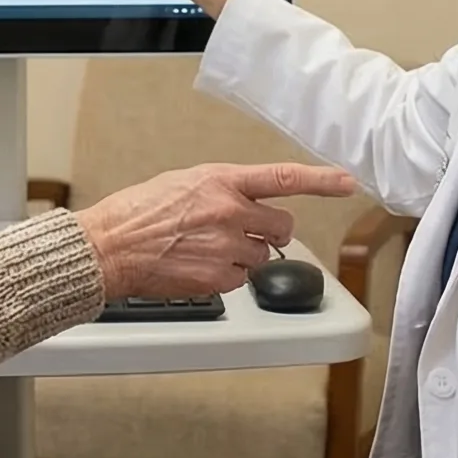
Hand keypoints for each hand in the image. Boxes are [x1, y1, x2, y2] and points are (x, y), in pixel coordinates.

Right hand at [75, 161, 353, 299]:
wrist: (110, 249)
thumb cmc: (136, 215)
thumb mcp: (182, 184)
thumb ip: (221, 191)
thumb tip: (245, 202)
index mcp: (220, 181)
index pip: (283, 178)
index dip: (321, 180)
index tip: (347, 182)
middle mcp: (230, 212)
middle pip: (282, 227)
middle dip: (271, 233)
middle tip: (245, 233)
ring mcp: (227, 247)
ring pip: (261, 256)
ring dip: (243, 255)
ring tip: (205, 250)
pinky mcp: (220, 278)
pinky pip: (240, 279)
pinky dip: (225, 275)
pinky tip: (197, 266)